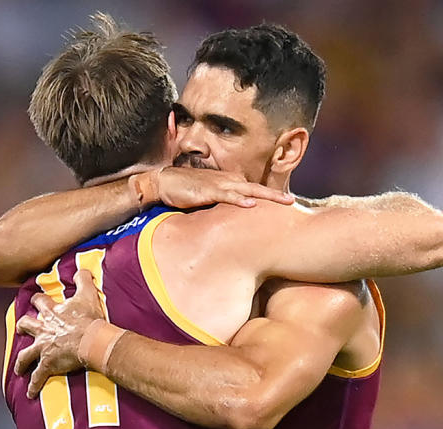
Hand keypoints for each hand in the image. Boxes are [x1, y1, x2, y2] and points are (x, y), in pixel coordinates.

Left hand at [14, 269, 105, 397]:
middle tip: (21, 328)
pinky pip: (37, 377)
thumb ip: (83, 279)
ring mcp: (43, 348)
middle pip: (26, 326)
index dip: (38, 301)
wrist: (91, 340)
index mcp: (52, 313)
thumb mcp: (88, 293)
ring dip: (21, 362)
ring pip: (25, 355)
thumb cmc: (89, 319)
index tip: (37, 300)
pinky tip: (30, 394)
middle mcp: (43, 330)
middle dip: (23, 327)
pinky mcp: (48, 364)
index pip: (39, 302)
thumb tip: (82, 269)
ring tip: (19, 369)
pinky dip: (33, 386)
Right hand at [142, 166, 294, 208]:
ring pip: (248, 190)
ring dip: (267, 195)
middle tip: (294, 202)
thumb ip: (221, 205)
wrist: (163, 182)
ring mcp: (219, 185)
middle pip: (257, 188)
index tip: (285, 205)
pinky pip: (227, 196)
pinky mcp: (207, 191)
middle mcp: (228, 181)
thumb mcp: (207, 198)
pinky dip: (239, 199)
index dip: (270, 197)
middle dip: (276, 195)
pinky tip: (251, 204)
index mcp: (229, 182)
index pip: (254, 190)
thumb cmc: (185, 190)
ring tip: (284, 201)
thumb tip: (232, 219)